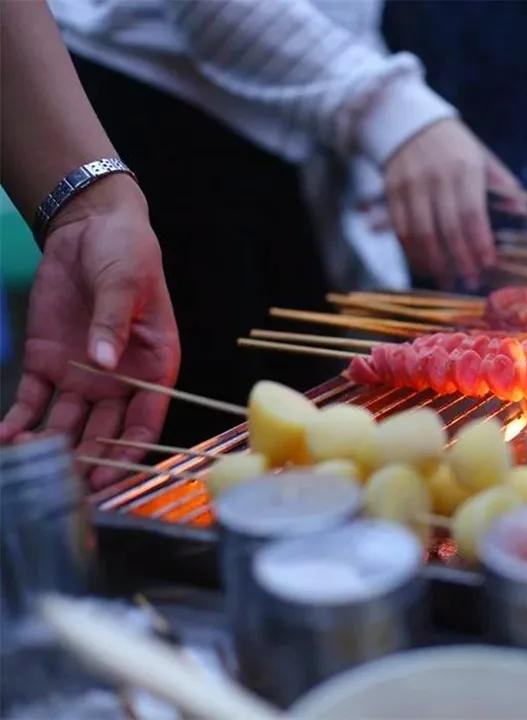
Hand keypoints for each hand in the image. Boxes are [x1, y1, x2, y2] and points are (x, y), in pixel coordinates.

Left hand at [0, 175, 179, 486]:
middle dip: (90, 460)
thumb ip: (114, 322)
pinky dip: (19, 423)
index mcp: (155, 366)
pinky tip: (5, 439)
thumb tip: (107, 362)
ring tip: (32, 462)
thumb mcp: (127, 283)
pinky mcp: (48, 365)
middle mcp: (121, 381)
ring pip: (69, 425)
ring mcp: (83, 376)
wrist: (88, 227)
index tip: (111, 471)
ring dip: (54, 447)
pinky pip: (34, 403)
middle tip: (70, 486)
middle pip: (106, 432)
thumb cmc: (127, 253)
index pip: (147, 418)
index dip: (131, 448)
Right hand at [384, 118, 521, 289]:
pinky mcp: (392, 191)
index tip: (488, 264)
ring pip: (420, 232)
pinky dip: (412, 251)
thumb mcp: (482, 157)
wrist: (407, 121)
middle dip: (460, 258)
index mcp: (464, 167)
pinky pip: (401, 228)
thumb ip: (503, 184)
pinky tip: (423, 266)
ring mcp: (411, 184)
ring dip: (434, 261)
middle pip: (447, 227)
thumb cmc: (454, 145)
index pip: (472, 213)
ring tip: (446, 280)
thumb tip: (521, 211)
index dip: (479, 242)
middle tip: (470, 280)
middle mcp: (436, 176)